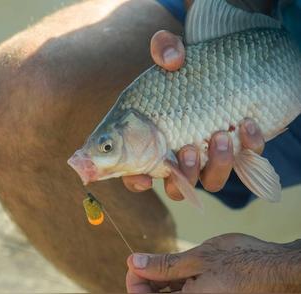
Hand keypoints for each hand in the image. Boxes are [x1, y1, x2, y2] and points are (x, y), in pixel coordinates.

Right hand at [121, 31, 264, 199]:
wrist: (221, 65)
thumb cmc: (185, 66)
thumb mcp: (170, 51)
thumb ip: (164, 48)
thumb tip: (172, 60)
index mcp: (152, 142)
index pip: (137, 173)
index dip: (138, 182)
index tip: (146, 178)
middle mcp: (179, 156)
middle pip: (176, 186)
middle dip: (184, 175)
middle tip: (189, 149)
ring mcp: (209, 156)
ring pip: (211, 181)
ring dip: (216, 166)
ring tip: (220, 136)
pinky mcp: (237, 149)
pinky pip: (245, 161)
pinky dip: (248, 148)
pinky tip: (247, 124)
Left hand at [126, 233, 300, 292]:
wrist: (276, 269)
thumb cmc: (242, 263)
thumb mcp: (197, 259)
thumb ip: (163, 265)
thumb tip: (134, 262)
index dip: (134, 282)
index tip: (134, 262)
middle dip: (146, 281)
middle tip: (145, 260)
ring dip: (159, 283)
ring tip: (161, 262)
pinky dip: (174, 284)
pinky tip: (176, 269)